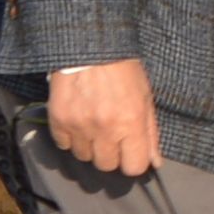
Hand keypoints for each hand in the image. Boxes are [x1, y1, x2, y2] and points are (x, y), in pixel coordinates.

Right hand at [45, 57, 161, 179]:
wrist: (89, 45)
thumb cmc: (122, 69)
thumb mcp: (145, 97)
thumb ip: (150, 133)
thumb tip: (155, 162)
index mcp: (131, 123)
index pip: (133, 167)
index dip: (133, 162)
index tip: (130, 153)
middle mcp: (105, 128)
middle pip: (106, 165)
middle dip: (110, 155)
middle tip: (111, 136)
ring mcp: (79, 125)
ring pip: (83, 157)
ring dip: (89, 146)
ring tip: (93, 125)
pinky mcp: (59, 119)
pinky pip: (63, 145)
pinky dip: (70, 137)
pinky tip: (78, 121)